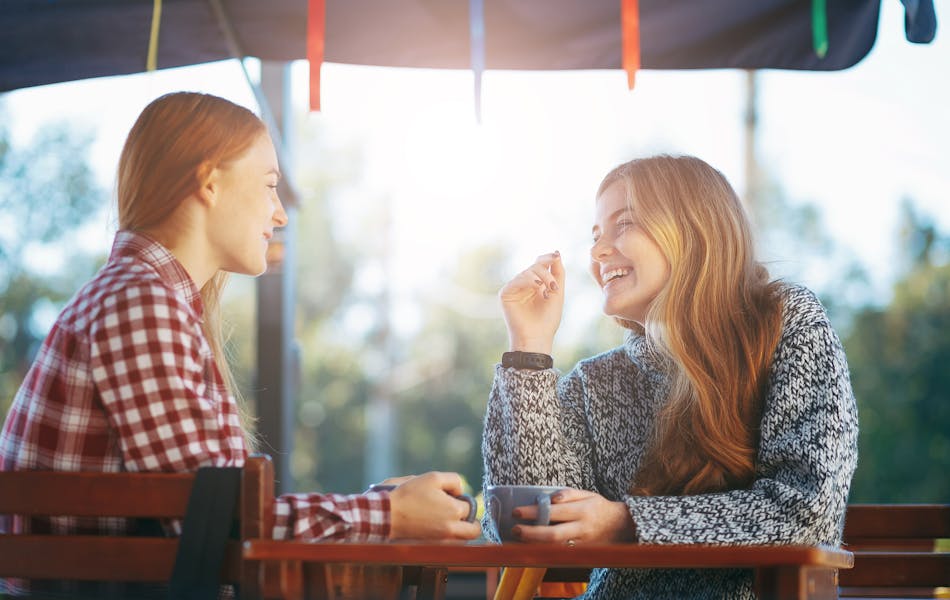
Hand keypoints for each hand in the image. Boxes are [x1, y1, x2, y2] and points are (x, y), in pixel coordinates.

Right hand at [388, 471, 482, 540]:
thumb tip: (460, 492)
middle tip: (463, 515)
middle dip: (472, 523)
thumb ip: (454, 480)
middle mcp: (451, 529)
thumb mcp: (433, 477)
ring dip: (462, 532)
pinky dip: (450, 540)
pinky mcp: (432, 549)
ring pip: (463, 541)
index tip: (453, 497)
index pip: (470, 507)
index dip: (462, 500)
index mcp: (454, 510)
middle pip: (474, 531)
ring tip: (450, 522)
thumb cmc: (408, 494)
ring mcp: (442, 542)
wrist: (387, 515)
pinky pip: (450, 547)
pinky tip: (439, 529)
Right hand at [499, 251, 564, 353]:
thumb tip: (556, 253)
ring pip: (527, 272)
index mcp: (536, 285)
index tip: (557, 255)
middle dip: (546, 272)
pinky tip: (538, 287)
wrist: (537, 337)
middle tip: (554, 285)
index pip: (539, 265)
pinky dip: (529, 280)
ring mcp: (514, 289)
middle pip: (534, 267)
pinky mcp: (505, 294)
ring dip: (541, 277)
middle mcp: (524, 285)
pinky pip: (517, 279)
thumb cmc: (548, 319)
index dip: (547, 258)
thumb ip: (558, 273)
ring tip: (549, 289)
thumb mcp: (557, 293)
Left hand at [511, 488, 635, 543]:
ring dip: (535, 544)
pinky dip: (545, 551)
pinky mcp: (582, 553)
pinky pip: (560, 554)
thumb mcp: (587, 494)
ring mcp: (582, 544)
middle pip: (553, 535)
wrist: (621, 526)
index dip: (534, 512)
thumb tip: (550, 498)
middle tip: (515, 530)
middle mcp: (582, 529)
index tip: (517, 512)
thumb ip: (568, 494)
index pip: (554, 512)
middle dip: (531, 533)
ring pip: (555, 548)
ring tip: (519, 539)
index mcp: (582, 511)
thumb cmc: (599, 507)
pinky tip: (532, 546)